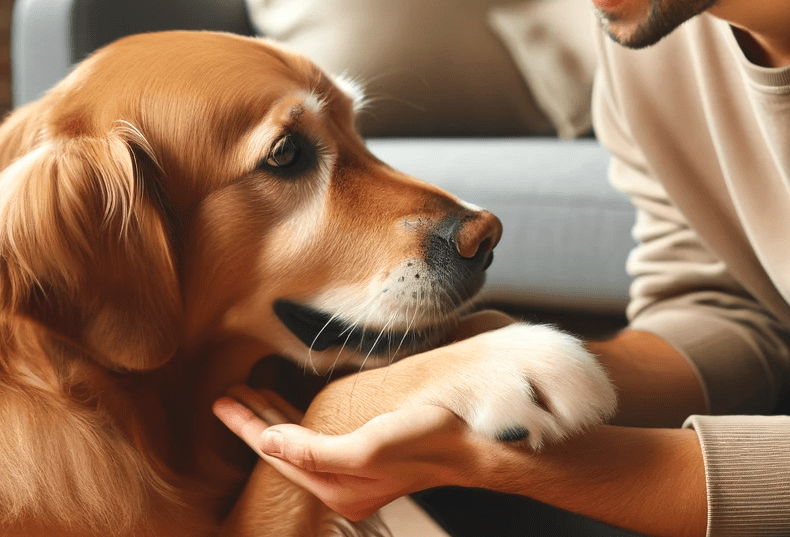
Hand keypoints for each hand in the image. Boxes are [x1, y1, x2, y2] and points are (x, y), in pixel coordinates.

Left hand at [214, 387, 471, 520]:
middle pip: (284, 449)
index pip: (278, 454)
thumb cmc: (426, 441)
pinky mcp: (366, 452)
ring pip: (299, 441)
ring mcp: (353, 469)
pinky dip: (298, 420)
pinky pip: (318, 436)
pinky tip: (289, 407)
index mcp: (337, 487)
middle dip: (254, 421)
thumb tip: (268, 443)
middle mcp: (341, 482)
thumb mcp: (367, 446)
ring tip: (246, 397)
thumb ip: (315, 450)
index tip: (223, 404)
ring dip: (273, 416)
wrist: (471, 443)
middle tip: (226, 397)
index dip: (248, 427)